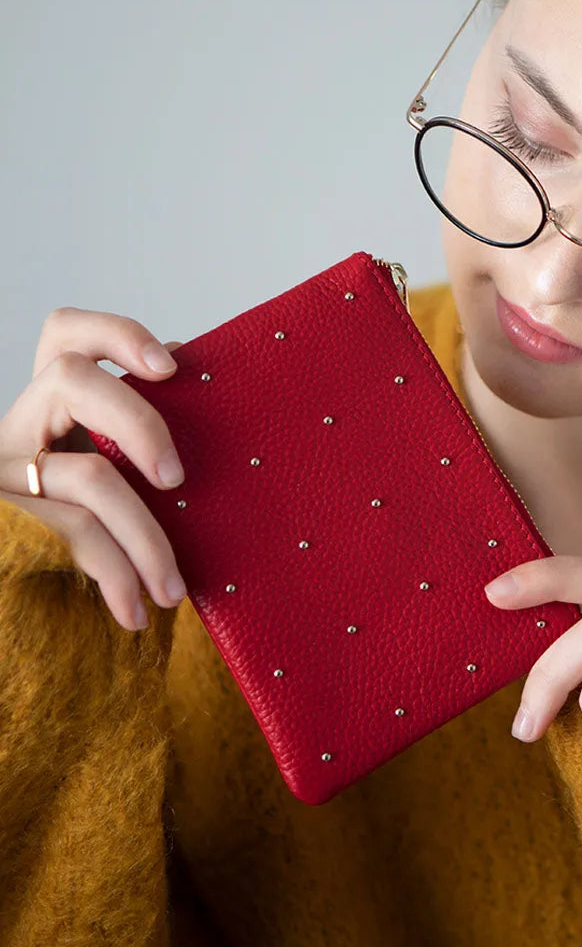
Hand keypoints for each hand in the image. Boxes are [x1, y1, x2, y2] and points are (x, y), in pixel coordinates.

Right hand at [0, 304, 188, 631]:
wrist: (9, 596)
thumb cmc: (77, 528)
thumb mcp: (102, 472)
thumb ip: (131, 440)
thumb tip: (199, 401)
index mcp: (51, 405)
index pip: (64, 333)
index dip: (116, 334)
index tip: (171, 365)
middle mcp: (20, 425)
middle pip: (69, 377)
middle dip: (139, 421)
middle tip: (177, 477)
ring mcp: (7, 469)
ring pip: (86, 474)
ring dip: (145, 538)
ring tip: (173, 591)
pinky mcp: (11, 516)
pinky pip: (75, 533)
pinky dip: (116, 577)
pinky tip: (136, 612)